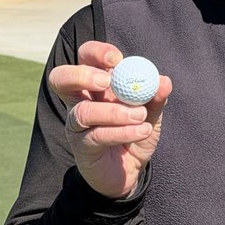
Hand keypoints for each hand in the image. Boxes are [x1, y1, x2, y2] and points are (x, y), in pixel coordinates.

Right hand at [48, 40, 171, 199]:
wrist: (131, 171)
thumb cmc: (135, 134)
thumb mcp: (150, 114)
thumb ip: (155, 98)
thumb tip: (163, 81)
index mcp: (95, 85)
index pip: (84, 58)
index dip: (95, 53)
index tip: (117, 59)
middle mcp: (80, 102)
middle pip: (61, 78)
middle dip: (82, 74)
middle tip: (107, 82)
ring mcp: (77, 126)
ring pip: (82, 111)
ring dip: (114, 111)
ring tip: (141, 116)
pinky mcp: (82, 147)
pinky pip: (98, 135)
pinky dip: (123, 131)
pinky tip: (143, 130)